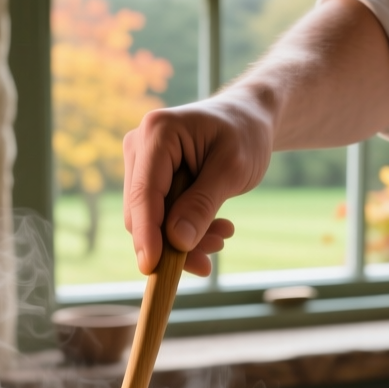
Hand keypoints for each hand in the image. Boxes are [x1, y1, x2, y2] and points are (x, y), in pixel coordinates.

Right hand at [122, 95, 273, 275]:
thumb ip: (203, 204)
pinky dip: (184, 229)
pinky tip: (215, 230)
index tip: (152, 267)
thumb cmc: (245, 136)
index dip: (147, 234)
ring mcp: (142, 162)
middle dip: (172, 240)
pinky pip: (159, 216)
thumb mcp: (232, 170)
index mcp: (158, 133)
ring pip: (150, 219)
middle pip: (141, 211)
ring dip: (183, 238)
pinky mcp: (150, 178)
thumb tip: (177, 241)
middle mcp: (139, 145)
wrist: (248, 120)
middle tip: (214, 253)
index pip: (145, 193)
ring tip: (223, 236)